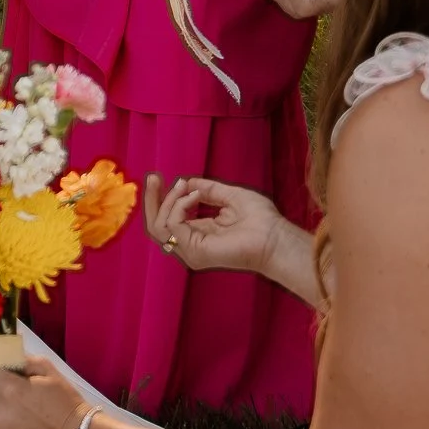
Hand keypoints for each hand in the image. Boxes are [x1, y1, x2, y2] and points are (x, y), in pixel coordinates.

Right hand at [143, 172, 285, 277]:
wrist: (276, 237)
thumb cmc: (261, 220)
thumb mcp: (230, 195)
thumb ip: (208, 190)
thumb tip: (188, 182)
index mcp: (199, 235)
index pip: (169, 220)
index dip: (162, 199)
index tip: (159, 178)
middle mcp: (191, 245)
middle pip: (157, 225)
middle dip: (152, 200)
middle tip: (153, 177)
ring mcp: (191, 251)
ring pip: (159, 226)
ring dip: (167, 200)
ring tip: (184, 187)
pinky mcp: (195, 251)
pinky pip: (173, 224)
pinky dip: (179, 205)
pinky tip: (194, 197)